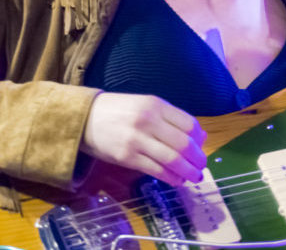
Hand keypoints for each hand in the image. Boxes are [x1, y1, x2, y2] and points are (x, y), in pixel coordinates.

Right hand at [80, 92, 206, 185]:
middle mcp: (148, 121)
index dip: (199, 139)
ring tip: (194, 177)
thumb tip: (201, 136)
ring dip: (188, 172)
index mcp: (155, 104)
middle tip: (201, 167)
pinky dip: (171, 178)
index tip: (201, 148)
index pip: (189, 124)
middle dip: (197, 159)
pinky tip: (177, 181)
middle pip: (184, 144)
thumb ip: (172, 118)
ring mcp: (137, 140)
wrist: (85, 118)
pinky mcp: (127, 157)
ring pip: (172, 160)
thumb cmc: (118, 111)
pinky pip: (156, 171)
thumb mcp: (146, 105)